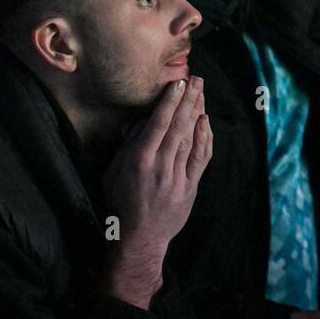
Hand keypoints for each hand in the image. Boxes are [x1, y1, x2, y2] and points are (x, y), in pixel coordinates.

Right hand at [102, 76, 211, 307]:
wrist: (138, 239)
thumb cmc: (119, 204)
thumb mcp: (113, 173)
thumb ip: (128, 147)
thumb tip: (143, 122)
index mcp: (139, 161)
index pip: (158, 124)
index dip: (169, 102)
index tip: (178, 83)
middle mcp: (161, 166)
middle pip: (178, 126)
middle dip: (188, 100)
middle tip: (196, 79)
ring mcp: (178, 177)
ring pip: (191, 138)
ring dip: (197, 113)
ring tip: (201, 92)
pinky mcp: (190, 187)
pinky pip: (201, 158)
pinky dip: (205, 138)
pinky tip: (206, 122)